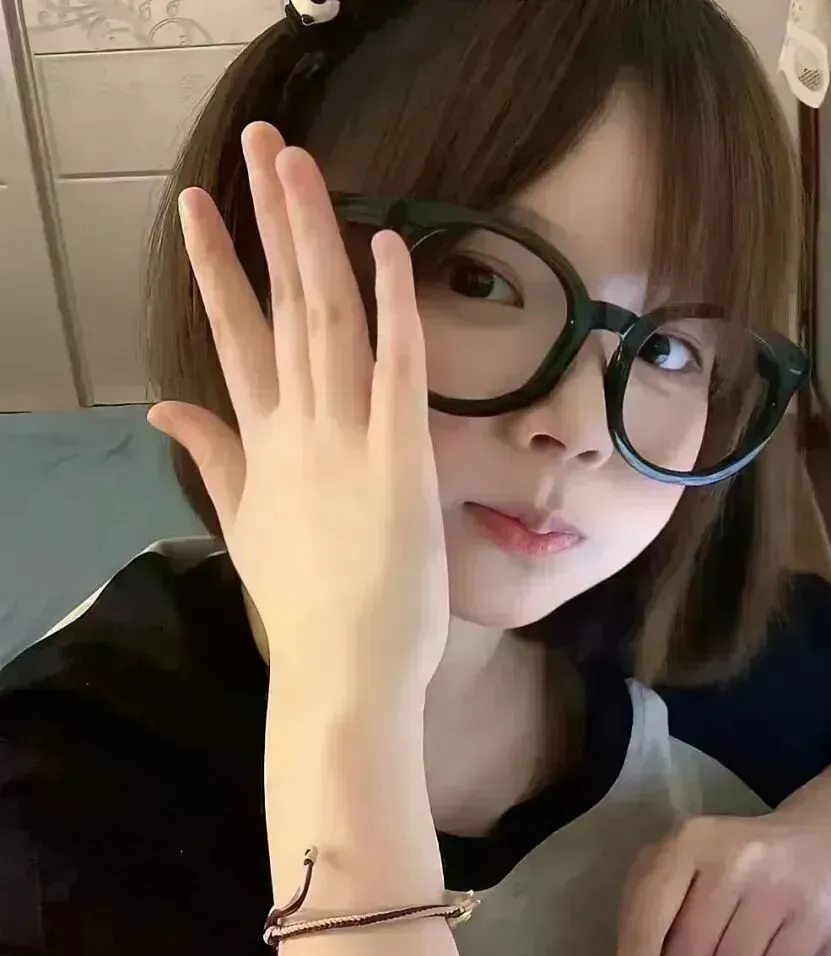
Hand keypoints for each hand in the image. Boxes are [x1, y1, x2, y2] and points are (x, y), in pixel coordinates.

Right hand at [148, 122, 447, 694]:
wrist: (342, 669)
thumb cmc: (306, 603)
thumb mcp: (244, 522)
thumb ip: (209, 458)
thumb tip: (164, 403)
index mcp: (262, 441)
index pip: (235, 335)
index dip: (218, 268)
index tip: (202, 206)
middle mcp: (297, 424)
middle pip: (281, 304)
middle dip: (267, 223)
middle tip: (259, 145)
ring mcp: (347, 435)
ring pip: (327, 317)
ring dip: (313, 237)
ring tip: (297, 167)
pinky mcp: (400, 455)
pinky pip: (396, 365)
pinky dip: (392, 305)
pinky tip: (386, 244)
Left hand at [617, 814, 830, 955]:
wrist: (817, 840)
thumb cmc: (736, 858)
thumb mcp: (687, 858)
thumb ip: (652, 900)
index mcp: (688, 841)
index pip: (648, 910)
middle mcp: (730, 858)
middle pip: (689, 955)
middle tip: (714, 943)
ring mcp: (775, 885)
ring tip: (744, 945)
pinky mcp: (815, 915)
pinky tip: (772, 951)